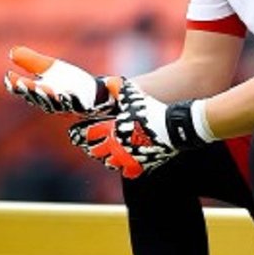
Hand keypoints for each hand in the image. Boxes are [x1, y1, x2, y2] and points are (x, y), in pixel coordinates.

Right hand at [3, 46, 117, 115]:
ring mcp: (67, 105)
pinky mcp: (83, 105)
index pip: (25, 90)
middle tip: (21, 82)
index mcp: (40, 93)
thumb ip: (31, 61)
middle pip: (38, 98)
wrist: (93, 93)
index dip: (16, 85)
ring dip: (48, 96)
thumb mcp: (49, 68)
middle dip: (30, 90)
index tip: (9, 75)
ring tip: (41, 87)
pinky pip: (77, 104)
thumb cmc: (67, 81)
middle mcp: (51, 102)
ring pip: (55, 103)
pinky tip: (67, 93)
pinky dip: (72, 100)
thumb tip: (12, 52)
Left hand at [68, 77, 205, 178]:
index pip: (88, 134)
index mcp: (111, 129)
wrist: (173, 127)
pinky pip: (128, 172)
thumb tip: (108, 82)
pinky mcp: (142, 164)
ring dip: (108, 158)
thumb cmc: (152, 111)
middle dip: (94, 147)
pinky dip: (126, 169)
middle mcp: (117, 146)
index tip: (81, 132)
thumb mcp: (134, 96)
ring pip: (110, 164)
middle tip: (95, 144)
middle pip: (95, 152)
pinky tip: (127, 163)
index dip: (83, 133)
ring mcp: (129, 157)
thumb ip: (118, 89)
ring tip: (111, 153)